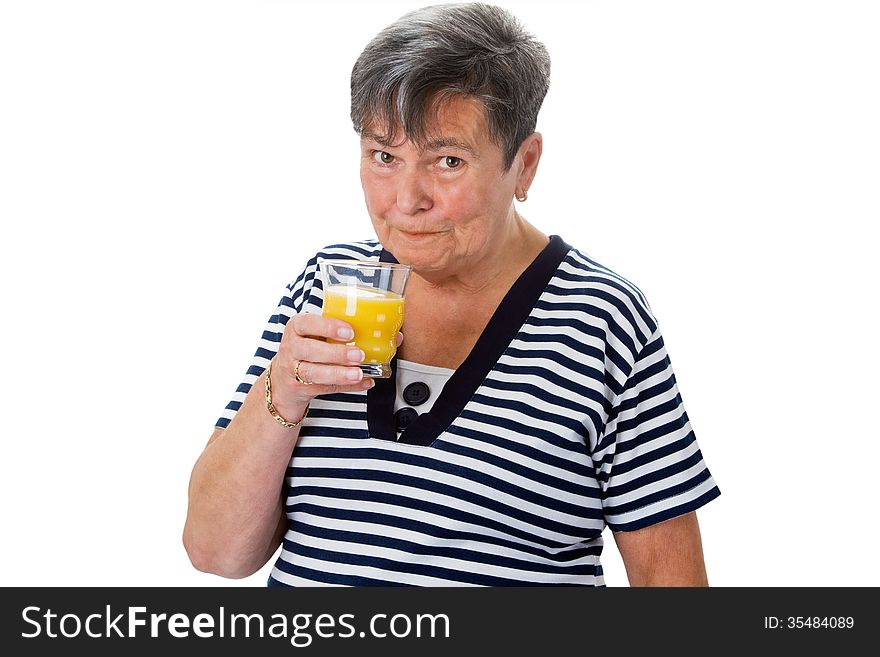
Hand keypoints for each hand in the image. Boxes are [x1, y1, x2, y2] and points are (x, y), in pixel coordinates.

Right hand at [268, 313, 401, 416]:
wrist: (284, 378)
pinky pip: (324, 388)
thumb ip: (351, 331)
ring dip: (339, 373)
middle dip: (336, 353)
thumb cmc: (311, 348)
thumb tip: (395, 335)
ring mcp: (292, 369)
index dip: (327, 327)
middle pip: (309, 350)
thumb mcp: (321, 334)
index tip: (349, 332)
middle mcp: (291, 347)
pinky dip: (346, 387)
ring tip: (358, 373)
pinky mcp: (299, 388)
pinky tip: (362, 383)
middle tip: (359, 355)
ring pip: (313, 372)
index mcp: (297, 327)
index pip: (306, 323)